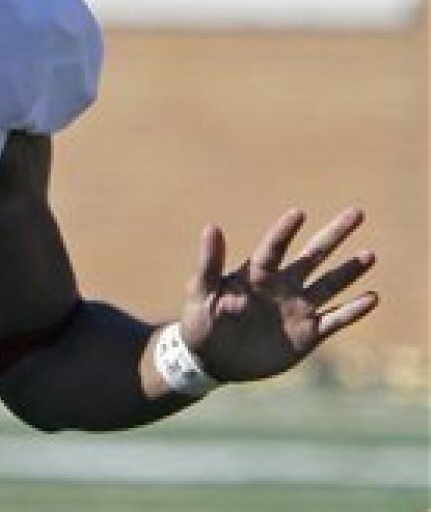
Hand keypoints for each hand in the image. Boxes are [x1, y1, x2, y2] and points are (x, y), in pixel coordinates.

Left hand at [179, 208, 378, 382]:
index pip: (274, 248)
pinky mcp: (307, 334)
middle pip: (313, 256)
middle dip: (334, 234)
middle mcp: (282, 286)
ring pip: (329, 285)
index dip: (284, 232)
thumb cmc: (200, 322)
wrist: (211, 360)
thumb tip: (211, 227)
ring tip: (369, 254)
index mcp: (256, 275)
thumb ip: (209, 263)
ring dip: (349, 271)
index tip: (298, 213)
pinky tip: (372, 297)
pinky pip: (335, 319)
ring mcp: (297, 309)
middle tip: (356, 212)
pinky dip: (353, 310)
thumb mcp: (201, 292)